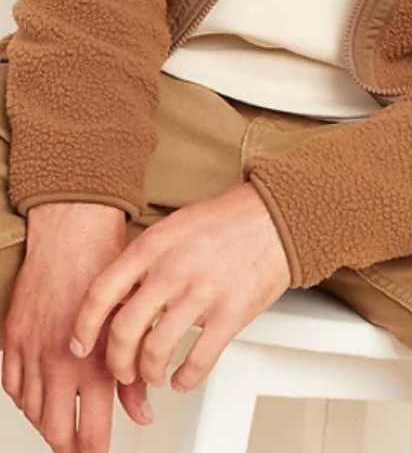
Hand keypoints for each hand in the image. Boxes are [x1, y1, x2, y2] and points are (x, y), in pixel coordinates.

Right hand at [2, 202, 151, 452]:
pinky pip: (13, 386)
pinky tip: (38, 398)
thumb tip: (143, 413)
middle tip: (82, 447)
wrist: (73, 235)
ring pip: (32, 411)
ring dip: (48, 423)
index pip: (90, 430)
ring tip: (63, 424)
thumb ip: (134, 377)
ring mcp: (32, 353)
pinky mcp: (13, 340)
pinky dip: (25, 399)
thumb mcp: (133, 323)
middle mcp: (59, 363)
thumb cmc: (107, 268)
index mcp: (93, 361)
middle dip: (70, 445)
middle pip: (56, 430)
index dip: (96, 450)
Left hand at [71, 183, 290, 392]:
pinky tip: (184, 378)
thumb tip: (120, 300)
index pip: (101, 293)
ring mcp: (203, 292)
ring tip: (155, 375)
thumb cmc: (227, 220)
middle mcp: (173, 269)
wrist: (276, 216)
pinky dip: (185, 379)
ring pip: (156, 352)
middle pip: (124, 331)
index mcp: (154, 245)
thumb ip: (145, 260)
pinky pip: (197, 361)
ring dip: (149, 374)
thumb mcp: (175, 226)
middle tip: (123, 370)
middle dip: (117, 363)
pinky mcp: (232, 312)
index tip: (81, 346)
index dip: (84, 327)